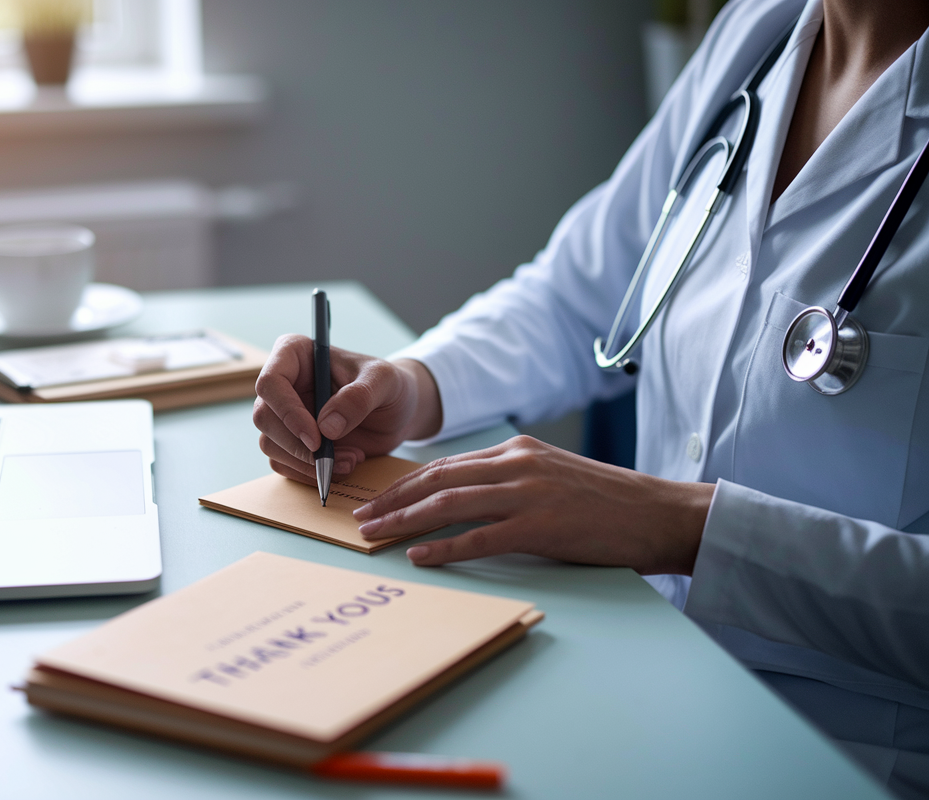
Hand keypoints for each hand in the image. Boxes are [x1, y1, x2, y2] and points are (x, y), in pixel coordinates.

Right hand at [252, 335, 441, 483]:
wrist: (397, 412)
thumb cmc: (389, 385)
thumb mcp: (384, 382)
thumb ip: (358, 398)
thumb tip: (326, 428)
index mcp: (295, 354)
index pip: (270, 382)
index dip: (287, 412)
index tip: (316, 438)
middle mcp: (283, 384)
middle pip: (264, 417)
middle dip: (297, 446)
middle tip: (333, 458)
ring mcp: (283, 414)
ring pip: (270, 444)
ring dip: (306, 463)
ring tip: (350, 461)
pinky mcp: (290, 441)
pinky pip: (283, 464)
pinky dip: (310, 473)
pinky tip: (342, 466)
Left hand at [352, 436, 714, 574]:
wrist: (659, 512)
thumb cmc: (607, 502)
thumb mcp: (552, 475)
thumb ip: (511, 479)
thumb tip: (464, 496)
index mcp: (517, 451)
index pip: (446, 465)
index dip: (406, 483)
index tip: (377, 498)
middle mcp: (517, 464)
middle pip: (438, 480)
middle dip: (393, 500)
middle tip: (359, 519)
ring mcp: (529, 493)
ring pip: (449, 503)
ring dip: (405, 520)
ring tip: (374, 535)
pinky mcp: (542, 525)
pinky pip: (480, 537)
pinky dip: (444, 546)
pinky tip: (418, 555)